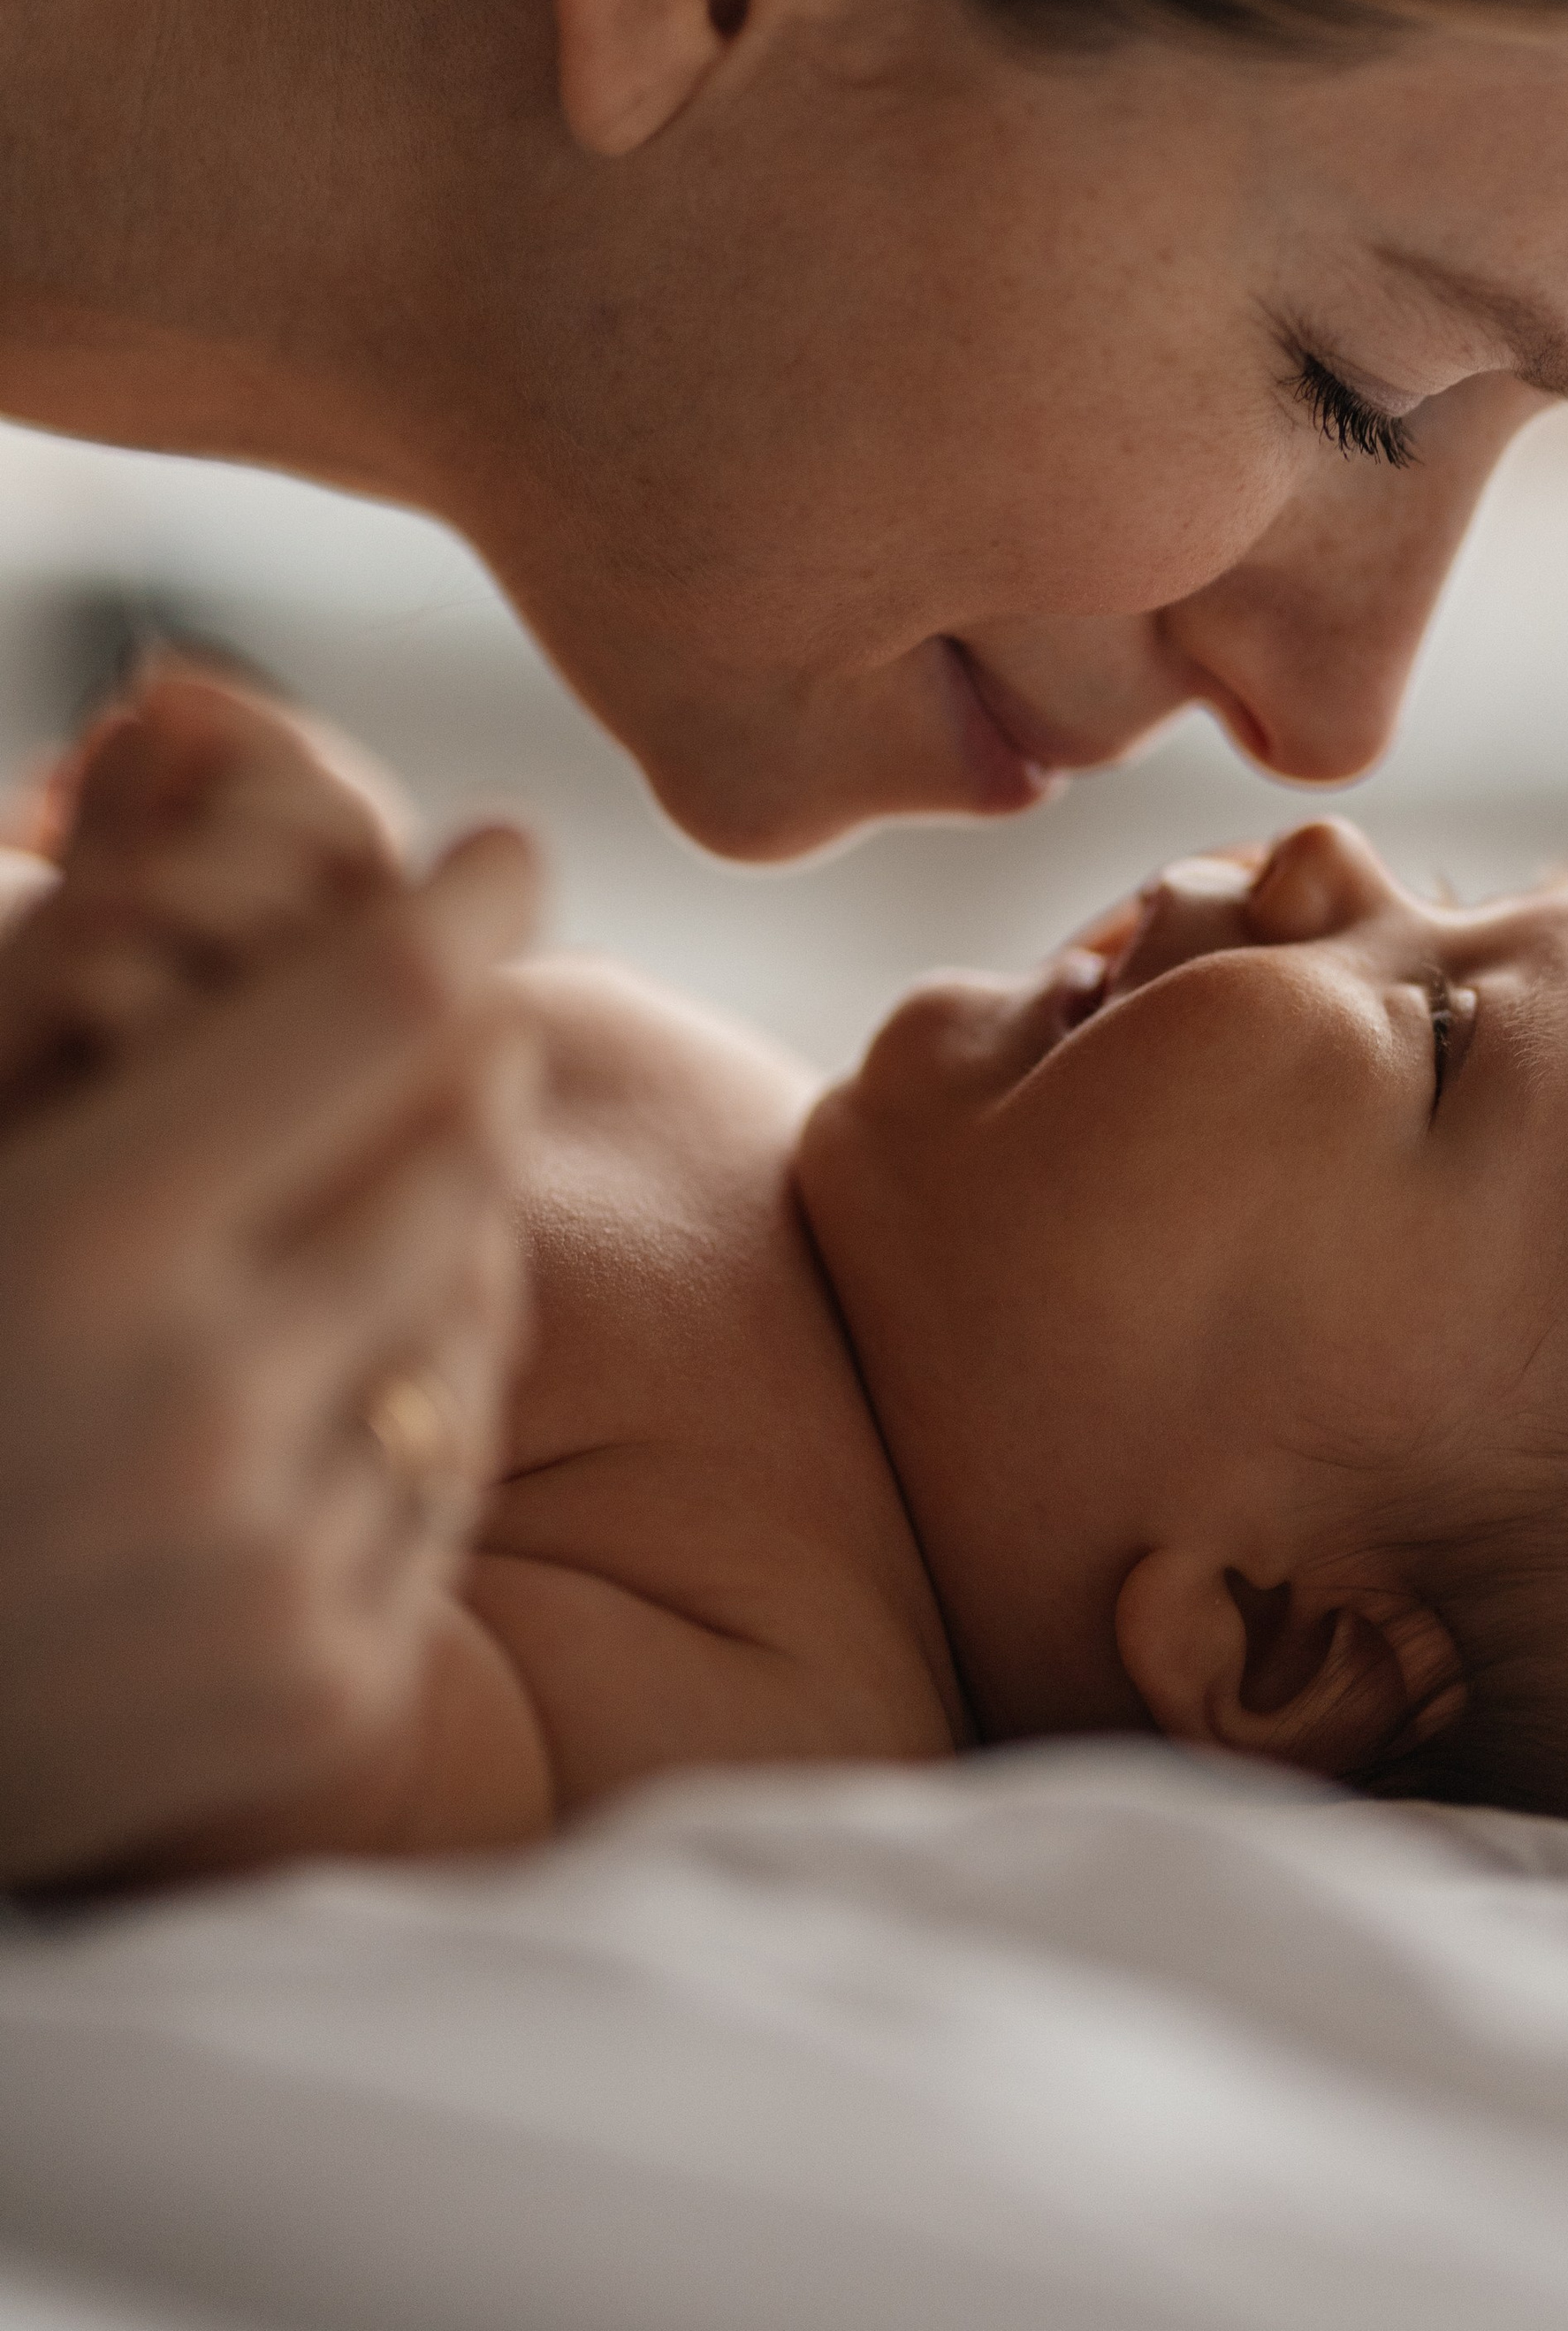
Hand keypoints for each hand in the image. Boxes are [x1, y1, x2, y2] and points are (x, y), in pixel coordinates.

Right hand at [0, 680, 539, 1888]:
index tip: (509, 853)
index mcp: (77, 1245)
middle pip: (464, 1152)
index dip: (463, 906)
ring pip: (480, 1315)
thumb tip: (301, 864)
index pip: (378, 1009)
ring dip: (452, 1240)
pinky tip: (330, 1390)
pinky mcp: (319, 1696)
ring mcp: (266, 1570)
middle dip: (471, 1067)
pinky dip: (414, 1409)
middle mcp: (194, 1409)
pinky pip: (449, 1480)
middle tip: (452, 1026)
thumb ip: (82, 1009)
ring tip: (366, 1212)